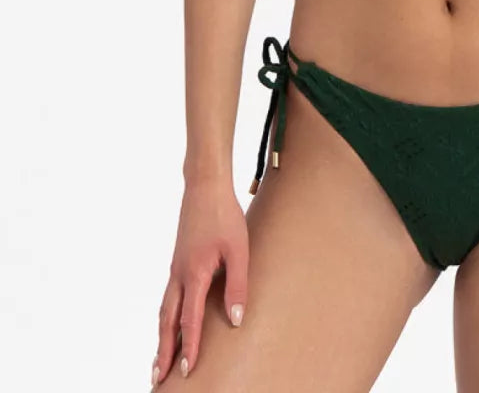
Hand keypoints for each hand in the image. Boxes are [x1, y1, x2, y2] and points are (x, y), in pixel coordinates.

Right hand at [152, 178, 248, 385]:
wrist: (205, 186)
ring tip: (158, 362)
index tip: (187, 371)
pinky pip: (167, 298)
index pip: (189, 320)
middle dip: (163, 352)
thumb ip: (237, 284)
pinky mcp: (178, 262)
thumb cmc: (225, 216)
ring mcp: (175, 269)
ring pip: (164, 311)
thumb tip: (236, 320)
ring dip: (161, 338)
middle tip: (158, 380)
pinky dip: (165, 319)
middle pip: (167, 322)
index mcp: (194, 274)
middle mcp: (179, 275)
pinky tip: (169, 324)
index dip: (189, 347)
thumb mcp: (239, 250)